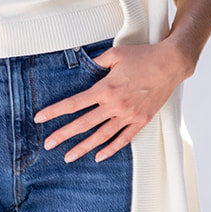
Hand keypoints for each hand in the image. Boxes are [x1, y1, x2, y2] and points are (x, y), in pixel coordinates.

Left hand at [34, 38, 191, 162]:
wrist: (170, 64)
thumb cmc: (143, 56)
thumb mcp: (115, 53)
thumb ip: (96, 62)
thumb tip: (82, 63)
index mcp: (105, 88)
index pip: (74, 103)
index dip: (55, 111)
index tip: (40, 118)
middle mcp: (115, 105)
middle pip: (84, 123)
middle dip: (64, 134)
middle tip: (48, 144)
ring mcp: (128, 115)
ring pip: (101, 136)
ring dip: (83, 147)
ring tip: (68, 157)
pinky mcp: (141, 120)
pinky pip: (124, 139)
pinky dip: (110, 149)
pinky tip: (98, 156)